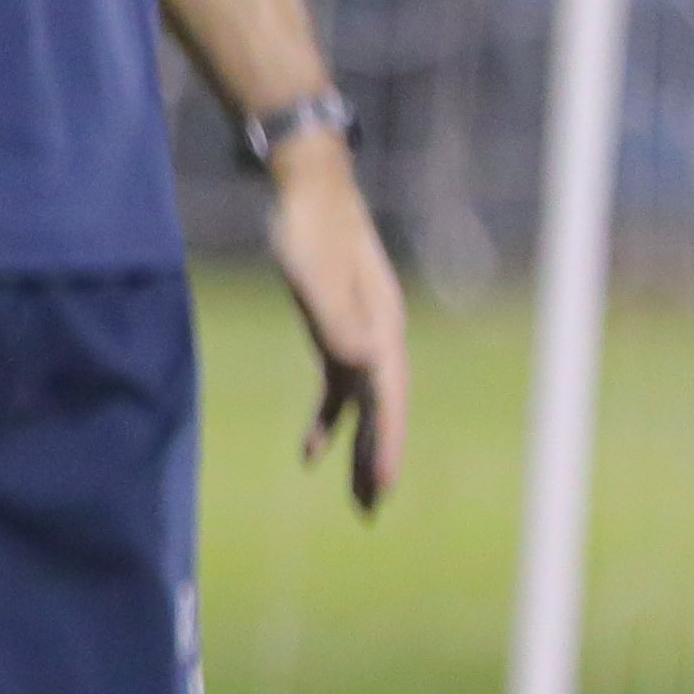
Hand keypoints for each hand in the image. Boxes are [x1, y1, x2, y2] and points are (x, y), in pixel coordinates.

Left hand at [265, 133, 405, 512]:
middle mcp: (379, 334)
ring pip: (364, 405)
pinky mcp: (337, 326)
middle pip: (383, 409)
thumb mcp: (312, 273)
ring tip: (357, 498)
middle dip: (378, 460)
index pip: (387, 398)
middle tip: (370, 512)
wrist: (306, 181)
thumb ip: (335, 319)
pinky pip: (339, 387)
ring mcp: (360, 331)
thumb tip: (363, 366)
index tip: (381, 486)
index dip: (386, 443)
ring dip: (359, 449)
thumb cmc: (306, 225)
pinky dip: (329, 421)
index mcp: (380, 326)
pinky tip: (310, 452)